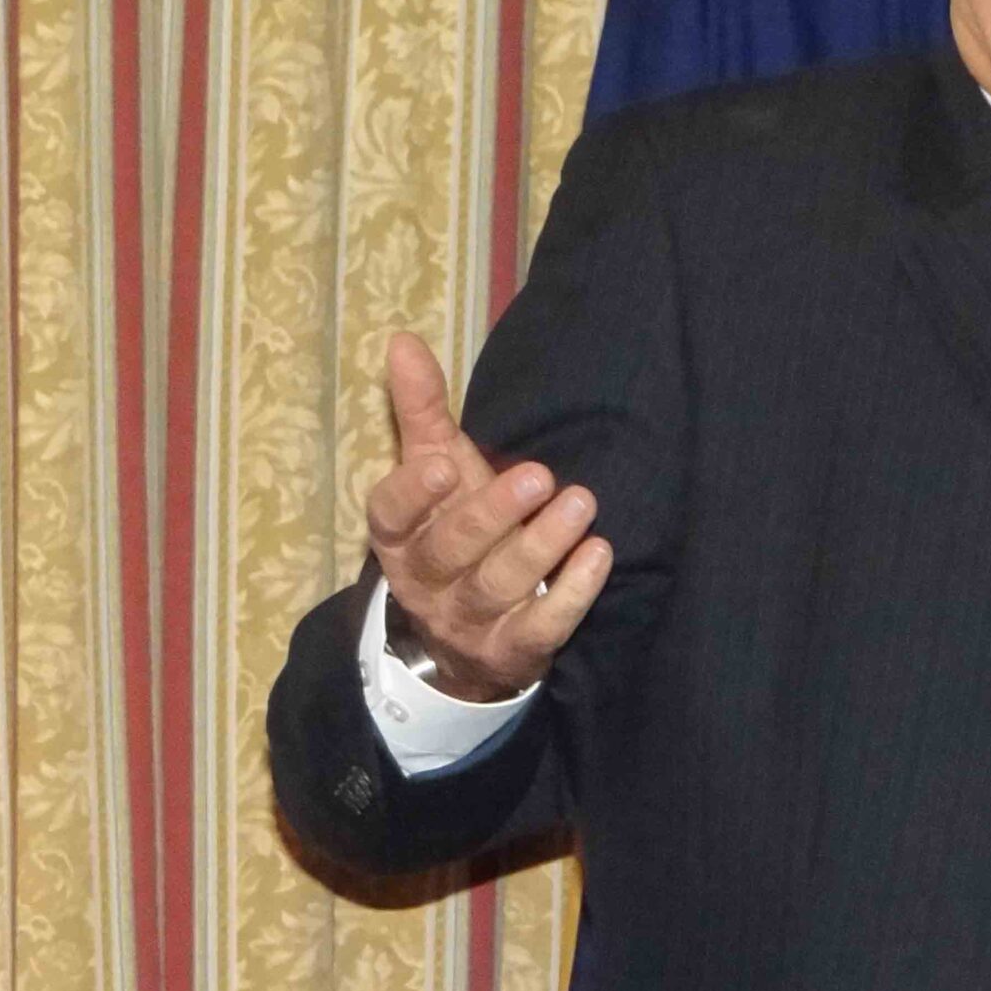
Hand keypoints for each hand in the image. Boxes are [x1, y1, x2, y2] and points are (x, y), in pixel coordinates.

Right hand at [363, 332, 611, 699]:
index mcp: (399, 535)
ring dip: (542, 545)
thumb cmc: (453, 528)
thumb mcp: (438, 470)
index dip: (414, 493)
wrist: (465, 634)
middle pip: (452, 549)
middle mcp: (425, 581)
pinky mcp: (512, 650)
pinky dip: (572, 594)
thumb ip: (423, 411)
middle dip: (494, 513)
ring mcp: (467, 622)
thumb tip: (403, 340)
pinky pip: (541, 628)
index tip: (446, 465)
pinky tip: (600, 556)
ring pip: (498, 585)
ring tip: (582, 503)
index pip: (391, 514)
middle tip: (542, 475)